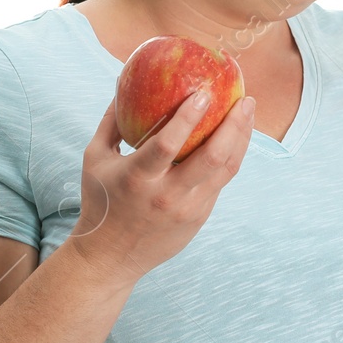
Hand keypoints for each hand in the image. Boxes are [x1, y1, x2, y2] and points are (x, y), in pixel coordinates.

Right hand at [66, 90, 256, 285]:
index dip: (188, 117)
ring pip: (226, 170)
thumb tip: (122, 84)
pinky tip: (236, 137)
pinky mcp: (199, 219)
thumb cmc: (100, 202)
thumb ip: (110, 122)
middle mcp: (167, 196)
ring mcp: (188, 210)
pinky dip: (232, 156)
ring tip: (248, 111)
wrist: (109, 258)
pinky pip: (221, 182)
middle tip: (245, 99)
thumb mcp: (95, 160)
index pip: (167, 144)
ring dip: (241, 138)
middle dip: (234, 124)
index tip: (204, 92)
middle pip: (212, 157)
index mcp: (138, 178)